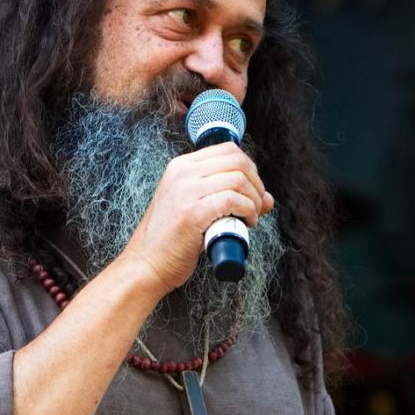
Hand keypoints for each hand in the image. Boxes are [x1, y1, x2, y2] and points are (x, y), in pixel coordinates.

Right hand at [118, 143, 274, 294]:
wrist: (147, 264)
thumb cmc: (172, 240)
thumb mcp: (196, 208)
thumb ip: (228, 197)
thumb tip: (268, 198)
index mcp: (181, 166)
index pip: (228, 150)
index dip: (250, 169)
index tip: (253, 191)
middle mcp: (182, 172)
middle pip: (238, 161)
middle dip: (257, 184)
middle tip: (256, 206)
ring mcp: (186, 191)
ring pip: (239, 179)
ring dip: (254, 200)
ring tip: (251, 217)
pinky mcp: (192, 212)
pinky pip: (233, 200)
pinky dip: (248, 211)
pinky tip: (246, 223)